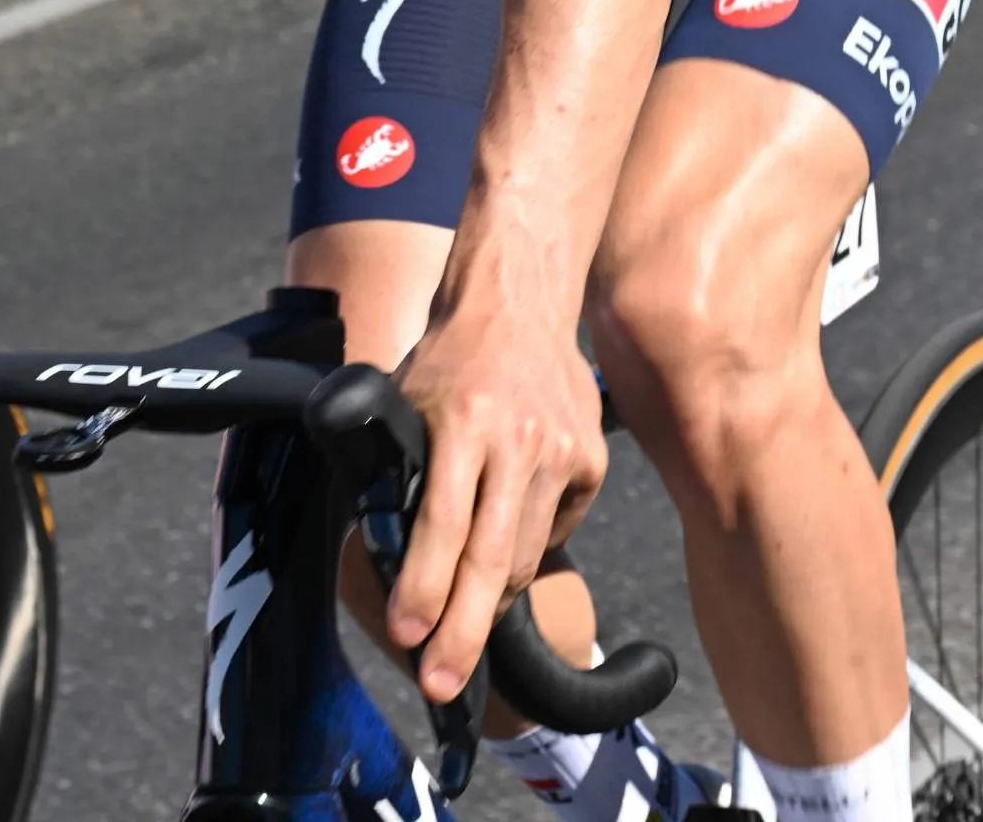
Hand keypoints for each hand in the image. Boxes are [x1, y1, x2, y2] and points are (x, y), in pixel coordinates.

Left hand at [383, 290, 606, 703]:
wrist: (518, 299)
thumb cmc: (447, 359)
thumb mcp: (404, 401)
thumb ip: (401, 469)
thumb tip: (391, 552)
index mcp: (462, 420)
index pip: (442, 521)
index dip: (423, 584)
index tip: (407, 632)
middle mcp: (517, 438)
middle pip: (492, 557)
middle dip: (462, 631)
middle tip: (442, 682)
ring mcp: (562, 451)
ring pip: (525, 555)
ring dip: (489, 600)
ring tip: (462, 629)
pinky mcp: (591, 461)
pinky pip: (553, 528)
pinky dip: (526, 543)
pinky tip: (506, 524)